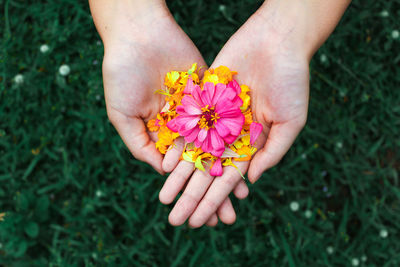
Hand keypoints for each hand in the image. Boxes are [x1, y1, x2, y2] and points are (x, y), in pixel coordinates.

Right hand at [90, 0, 247, 225]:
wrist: (139, 35)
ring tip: (243, 199)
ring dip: (229, 173)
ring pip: (218, 147)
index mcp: (159, 133)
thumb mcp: (122, 115)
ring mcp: (198, 110)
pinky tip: (249, 162)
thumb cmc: (122, 75)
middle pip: (200, 164)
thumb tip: (162, 172)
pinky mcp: (212, 93)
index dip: (188, 194)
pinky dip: (238, 142)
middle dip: (212, 191)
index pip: (177, 172)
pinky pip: (227, 121)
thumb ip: (139, 144)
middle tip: (226, 219)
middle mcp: (181, 126)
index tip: (199, 219)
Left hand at [165, 0, 312, 227]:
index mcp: (251, 143)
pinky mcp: (203, 99)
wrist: (277, 41)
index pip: (230, 179)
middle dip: (192, 196)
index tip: (203, 222)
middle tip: (175, 219)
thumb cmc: (292, 80)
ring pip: (193, 153)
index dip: (216, 201)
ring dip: (179, 177)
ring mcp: (215, 117)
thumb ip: (272, 152)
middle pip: (207, 171)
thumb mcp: (291, 122)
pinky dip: (176, 146)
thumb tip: (250, 181)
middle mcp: (230, 134)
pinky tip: (164, 165)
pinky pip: (187, 126)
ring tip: (164, 199)